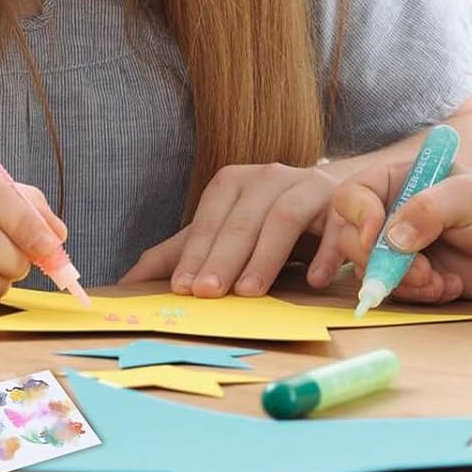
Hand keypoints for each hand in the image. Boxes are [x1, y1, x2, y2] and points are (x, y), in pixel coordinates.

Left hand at [120, 161, 341, 297]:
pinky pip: (335, 225)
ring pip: (286, 216)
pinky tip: (316, 280)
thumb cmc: (268, 221)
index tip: (183, 288)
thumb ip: (181, 252)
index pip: (212, 216)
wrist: (334, 198)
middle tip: (209, 294)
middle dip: (224, 257)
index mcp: (237, 182)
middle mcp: (272, 177)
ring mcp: (310, 187)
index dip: (197, 252)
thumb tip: (127, 281)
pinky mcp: (343, 203)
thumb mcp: (224, 231)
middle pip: (245, 217)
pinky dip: (326, 253)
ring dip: (267, 255)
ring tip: (250, 291)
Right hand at [329, 162, 471, 302]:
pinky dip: (419, 294)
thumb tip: (393, 238)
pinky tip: (450, 286)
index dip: (357, 216)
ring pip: (369, 270)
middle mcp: (388, 213)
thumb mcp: (467, 196)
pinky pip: (394, 292)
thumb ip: (429, 210)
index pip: (352, 196)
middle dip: (381, 261)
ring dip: (403, 282)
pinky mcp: (407, 277)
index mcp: (396, 181)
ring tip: (440, 281)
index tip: (374, 236)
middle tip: (421, 271)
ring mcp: (395, 247)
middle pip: (350, 238)